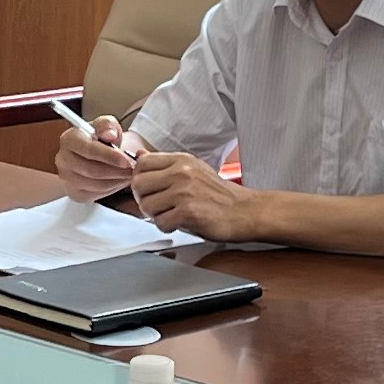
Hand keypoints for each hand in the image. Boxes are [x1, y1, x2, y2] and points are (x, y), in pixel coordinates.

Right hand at [54, 113, 139, 197]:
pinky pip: (97, 194)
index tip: (126, 160)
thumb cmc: (102, 139)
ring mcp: (66, 179)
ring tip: (129, 174)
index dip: (109, 156)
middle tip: (132, 168)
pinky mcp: (74, 193)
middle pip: (92, 170)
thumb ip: (108, 125)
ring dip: (117, 180)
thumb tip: (109, 134)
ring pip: (96, 184)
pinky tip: (119, 180)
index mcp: (69, 139)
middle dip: (116, 171)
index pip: (88, 150)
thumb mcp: (107, 125)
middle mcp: (63, 160)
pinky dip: (112, 188)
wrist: (99, 154)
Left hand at [126, 152, 255, 240]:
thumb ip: (166, 166)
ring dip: (156, 215)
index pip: (141, 164)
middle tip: (158, 206)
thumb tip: (139, 156)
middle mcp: (181, 172)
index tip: (149, 190)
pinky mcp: (188, 212)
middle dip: (144, 199)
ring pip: (146, 205)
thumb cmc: (219, 194)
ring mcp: (185, 192)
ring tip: (171, 215)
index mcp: (181, 160)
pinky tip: (179, 224)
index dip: (140, 180)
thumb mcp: (193, 170)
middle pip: (138, 185)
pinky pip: (160, 223)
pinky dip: (166, 227)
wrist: (245, 211)